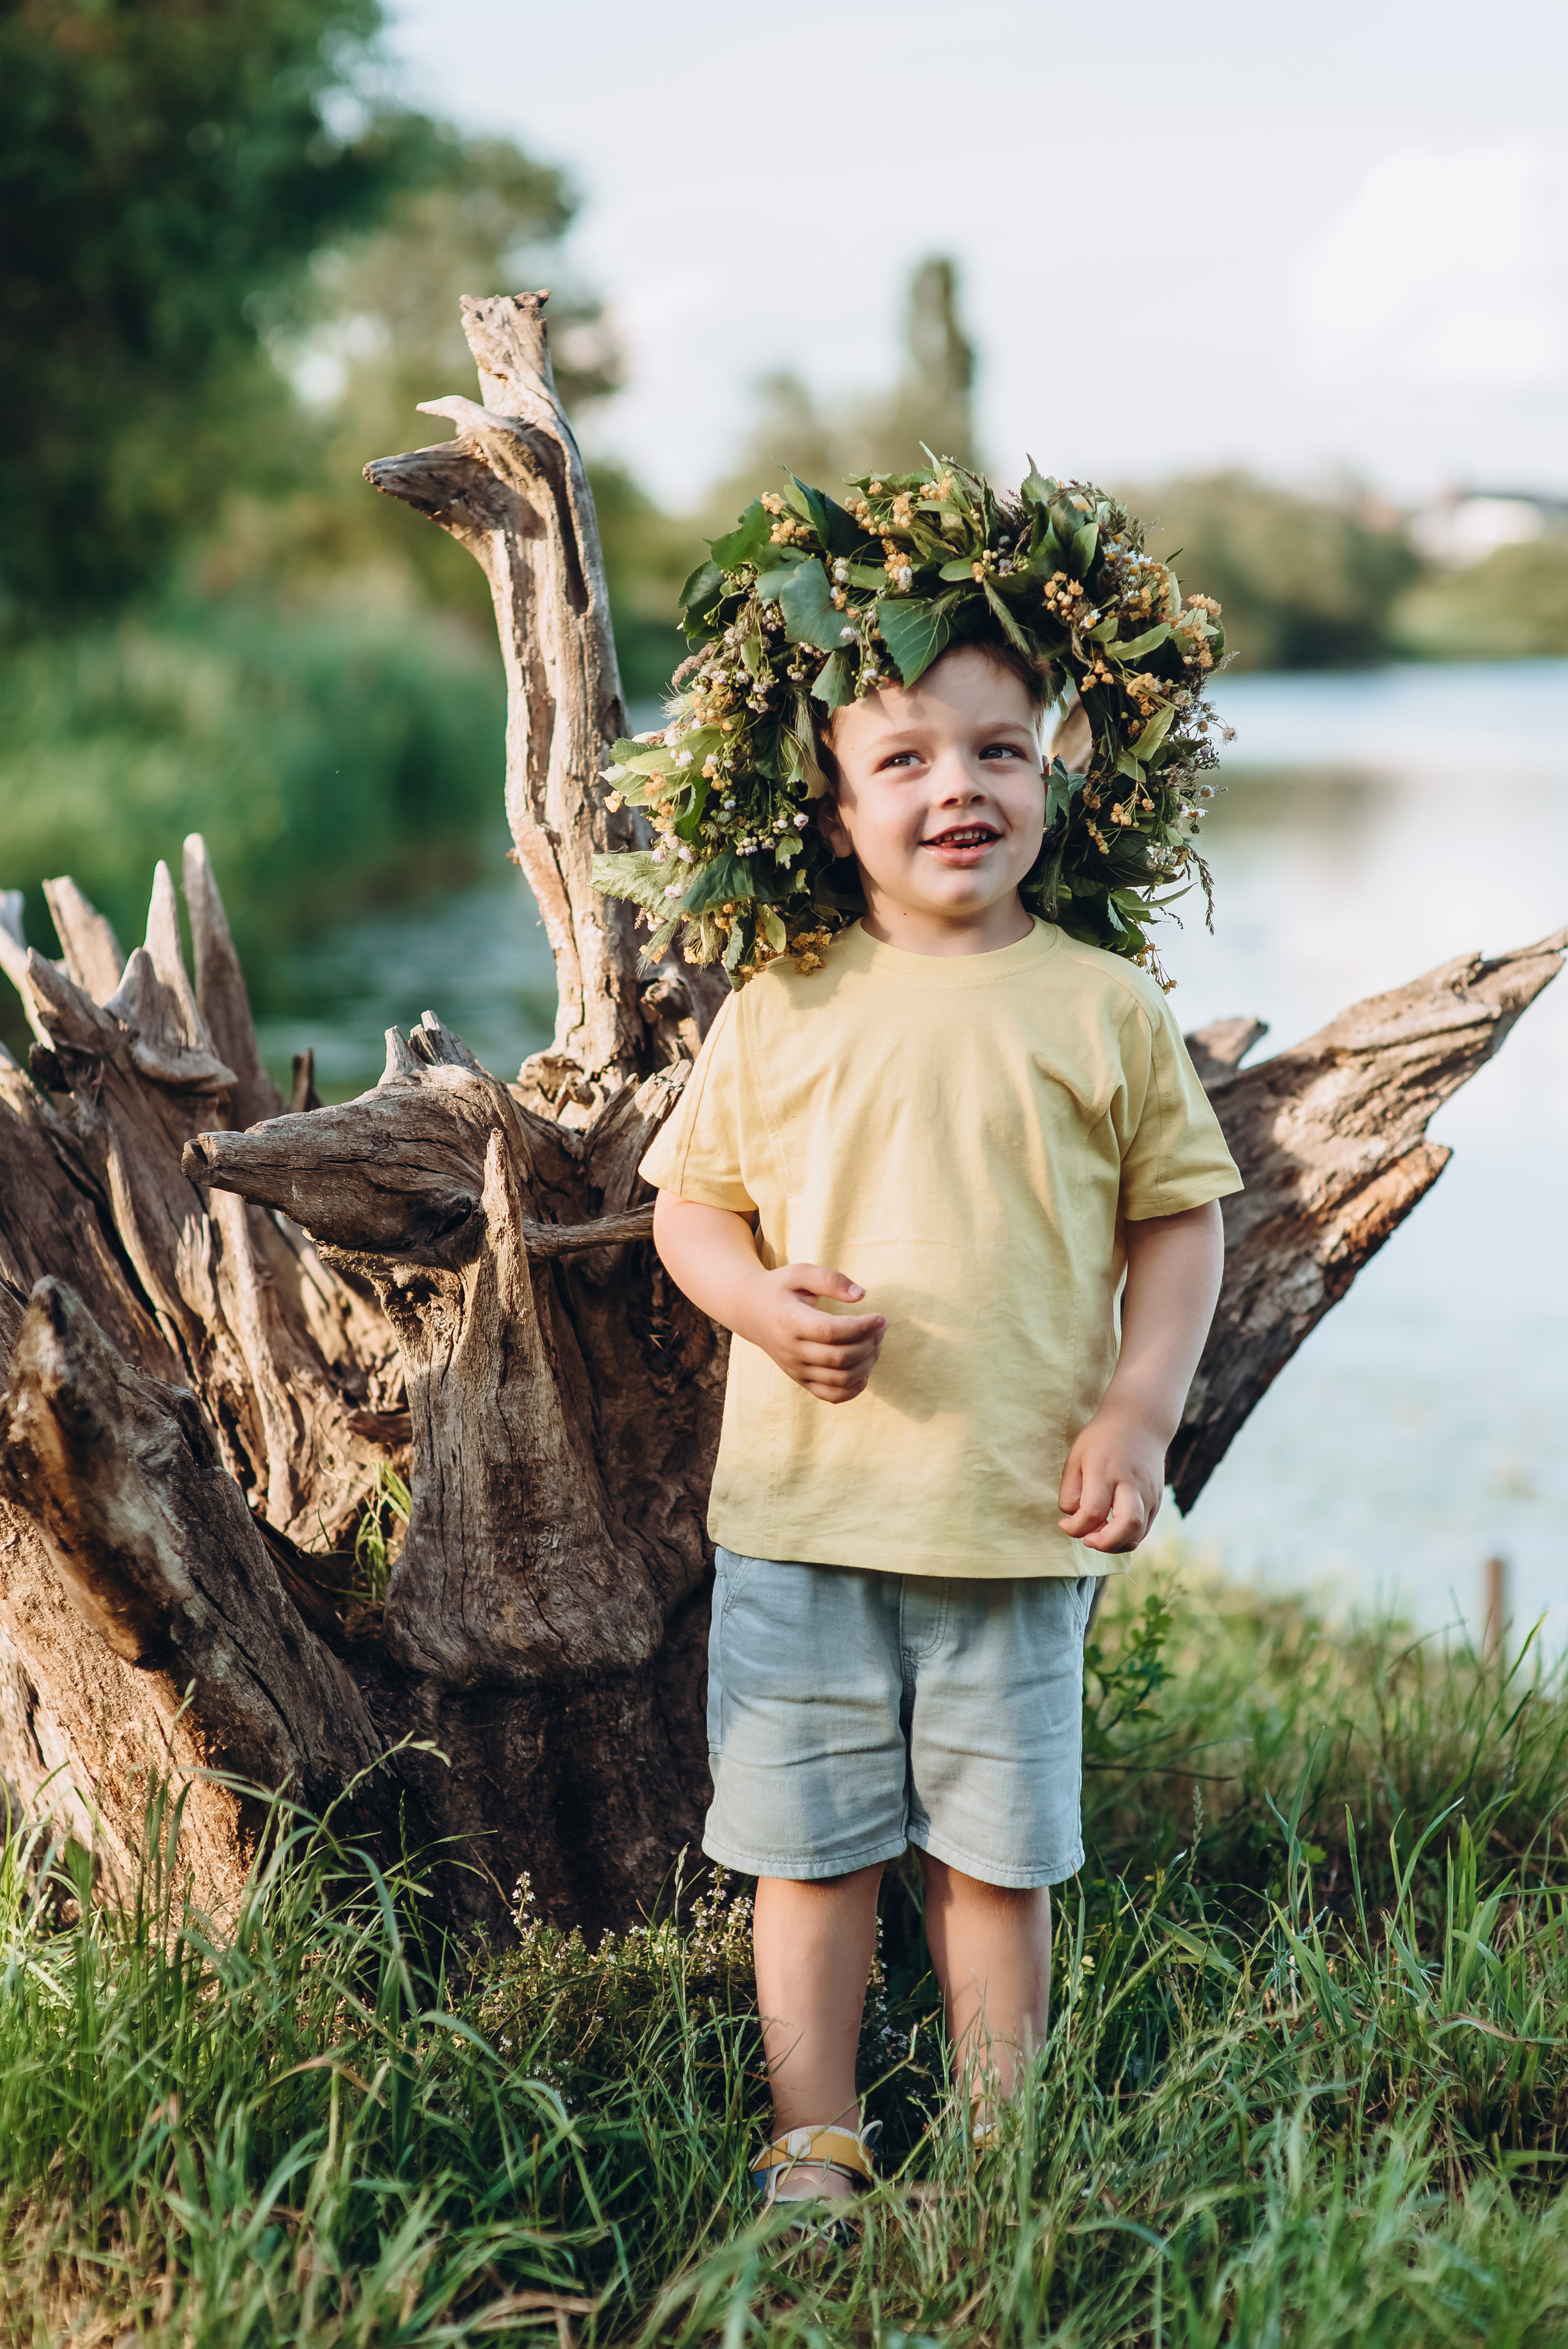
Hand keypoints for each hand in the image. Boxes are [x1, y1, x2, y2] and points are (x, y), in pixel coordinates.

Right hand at [734, 1264, 885, 1404]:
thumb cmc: (779, 1289)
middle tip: (881, 1328)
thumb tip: (861, 1295)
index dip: (862, 1327)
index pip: (831, 1332)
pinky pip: (832, 1396)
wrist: (750, 1311)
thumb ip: (830, 1279)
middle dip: (870, 1344)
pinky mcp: (801, 1380)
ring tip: (875, 1343)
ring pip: (840, 1379)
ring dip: (868, 1364)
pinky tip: (865, 1368)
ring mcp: (796, 1369)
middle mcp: (791, 1350)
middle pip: (840, 1358)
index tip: (881, 1318)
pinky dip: (854, 1388)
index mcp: (790, 1322)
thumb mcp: (800, 1273)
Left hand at [1057, 1403, 1165, 1552]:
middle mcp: (1131, 1483)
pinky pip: (1143, 1531)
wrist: (1141, 1421)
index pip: (1093, 1511)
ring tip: (1098, 1536)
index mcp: (1105, 1470)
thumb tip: (1074, 1521)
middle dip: (1104, 1544)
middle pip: (1127, 1525)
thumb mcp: (1075, 1458)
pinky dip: (1125, 1539)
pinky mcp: (1157, 1500)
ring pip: (1138, 1534)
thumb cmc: (1101, 1440)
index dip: (1075, 1527)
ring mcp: (1149, 1493)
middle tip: (1088, 1539)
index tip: (1064, 1524)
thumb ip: (1070, 1492)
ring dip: (1115, 1546)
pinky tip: (1111, 1530)